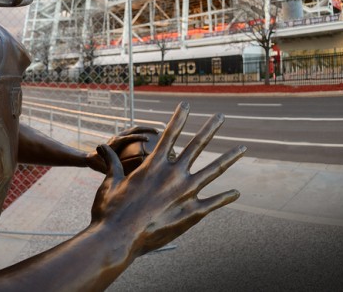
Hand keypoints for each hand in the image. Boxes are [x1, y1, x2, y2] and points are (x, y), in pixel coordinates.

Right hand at [89, 102, 244, 256]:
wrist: (118, 239)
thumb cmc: (110, 211)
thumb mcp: (109, 183)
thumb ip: (111, 163)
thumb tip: (100, 147)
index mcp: (154, 165)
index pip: (170, 134)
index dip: (179, 117)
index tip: (187, 104)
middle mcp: (174, 174)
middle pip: (198, 145)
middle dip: (210, 128)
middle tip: (221, 116)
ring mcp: (186, 193)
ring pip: (213, 170)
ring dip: (228, 158)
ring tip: (241, 148)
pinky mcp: (193, 213)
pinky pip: (215, 202)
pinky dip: (226, 197)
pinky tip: (236, 193)